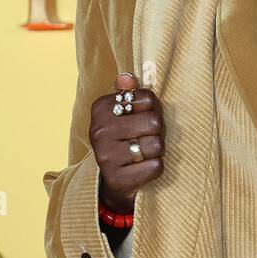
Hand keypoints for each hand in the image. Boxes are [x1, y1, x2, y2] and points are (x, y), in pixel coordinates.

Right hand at [90, 72, 163, 211]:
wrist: (113, 179)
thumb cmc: (124, 138)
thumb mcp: (122, 112)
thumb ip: (127, 92)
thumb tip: (127, 78)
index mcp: (101, 108)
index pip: (148, 98)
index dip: (153, 109)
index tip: (142, 118)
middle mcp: (99, 131)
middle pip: (154, 122)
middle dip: (157, 131)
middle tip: (147, 137)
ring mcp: (106, 156)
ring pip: (156, 145)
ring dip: (157, 151)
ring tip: (144, 152)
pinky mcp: (117, 179)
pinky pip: (155, 167)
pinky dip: (155, 168)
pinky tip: (143, 168)